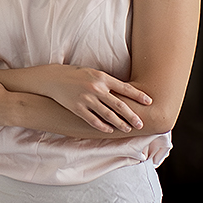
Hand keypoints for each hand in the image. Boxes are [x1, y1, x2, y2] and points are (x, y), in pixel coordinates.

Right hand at [33, 64, 150, 133]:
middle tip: (141, 123)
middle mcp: (96, 88)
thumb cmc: (75, 74)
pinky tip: (110, 130)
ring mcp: (86, 99)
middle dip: (132, 116)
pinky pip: (93, 120)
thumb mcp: (93, 72)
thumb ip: (107, 81)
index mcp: (102, 77)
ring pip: (108, 115)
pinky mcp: (78, 108)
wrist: (53, 78)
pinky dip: (103, 126)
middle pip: (119, 105)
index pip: (125, 87)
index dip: (138, 95)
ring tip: (128, 129)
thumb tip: (124, 90)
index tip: (149, 102)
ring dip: (120, 123)